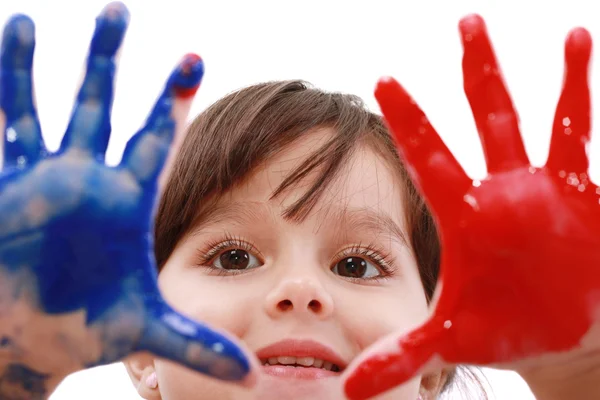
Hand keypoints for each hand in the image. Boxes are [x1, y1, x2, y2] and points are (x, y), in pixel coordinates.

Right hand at [0, 3, 254, 397]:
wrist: (29, 337)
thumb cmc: (86, 327)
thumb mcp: (144, 329)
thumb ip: (196, 345)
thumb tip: (249, 375)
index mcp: (125, 200)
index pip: (155, 139)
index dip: (171, 99)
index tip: (192, 56)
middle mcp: (86, 179)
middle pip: (101, 106)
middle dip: (108, 61)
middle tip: (118, 9)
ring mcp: (40, 178)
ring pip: (42, 108)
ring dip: (39, 66)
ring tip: (32, 21)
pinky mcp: (3, 187)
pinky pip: (0, 130)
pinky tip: (0, 48)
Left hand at [343, 15, 599, 398]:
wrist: (561, 332)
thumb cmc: (504, 327)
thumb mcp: (450, 337)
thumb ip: (400, 353)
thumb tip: (346, 388)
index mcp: (465, 214)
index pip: (429, 156)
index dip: (408, 118)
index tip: (382, 76)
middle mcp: (504, 189)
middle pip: (486, 116)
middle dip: (478, 70)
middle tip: (467, 18)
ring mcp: (549, 189)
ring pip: (550, 119)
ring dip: (560, 76)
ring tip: (573, 33)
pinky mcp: (588, 198)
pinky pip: (595, 146)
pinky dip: (598, 111)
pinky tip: (599, 66)